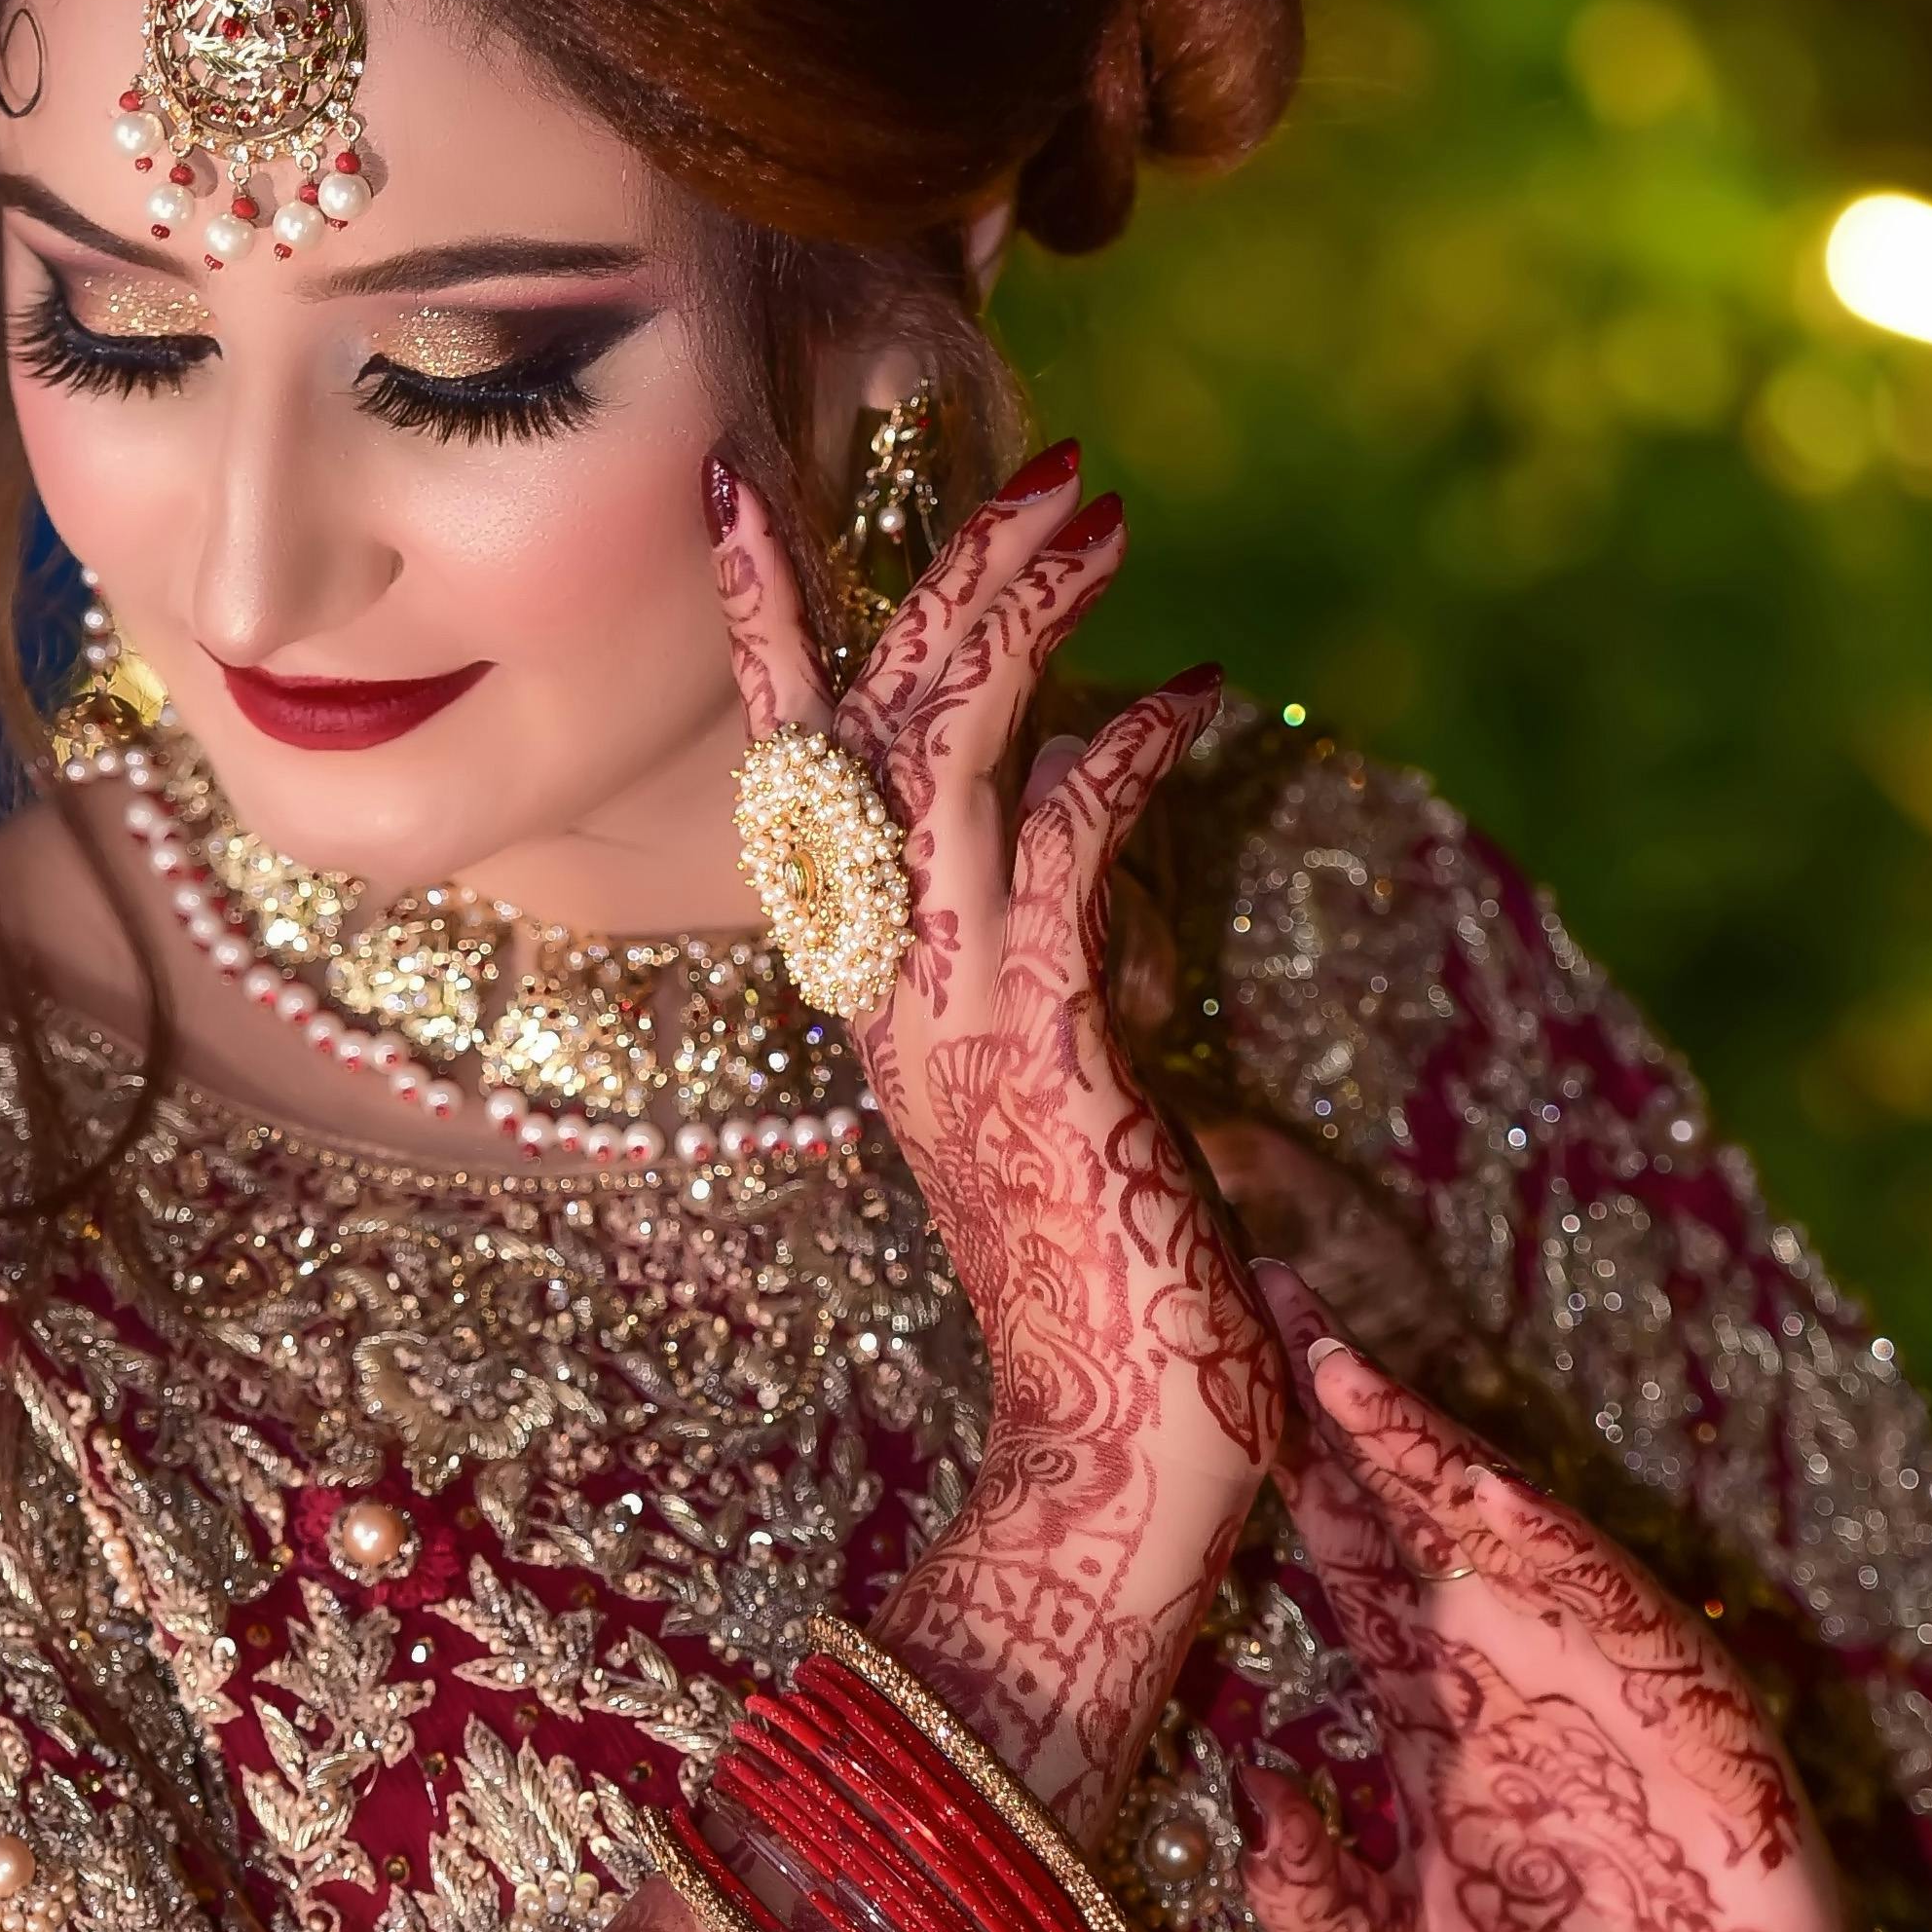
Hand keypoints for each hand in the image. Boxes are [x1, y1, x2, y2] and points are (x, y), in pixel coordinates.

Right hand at [709, 441, 1283, 1806]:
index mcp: (878, 993)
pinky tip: (1188, 695)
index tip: (743, 483)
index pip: (804, 770)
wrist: (1115, 1467)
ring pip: (948, 762)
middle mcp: (889, 994)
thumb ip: (1044, 978)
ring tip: (1108, 511)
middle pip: (880, 726)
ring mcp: (952, 1023)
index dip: (772, 620)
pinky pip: (1059, 861)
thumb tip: (1083, 854)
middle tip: (1059, 464)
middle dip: (957, 572)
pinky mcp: (1040, 1055)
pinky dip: (1119, 759)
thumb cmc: (1116, 1299)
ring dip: (1026, 617)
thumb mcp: (1065, 1099)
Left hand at [1236, 1276, 1931, 1931]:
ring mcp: (1599, 1673)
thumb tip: (1250, 1787)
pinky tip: (1486, 1491)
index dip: (1290, 1480)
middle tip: (1261, 1292)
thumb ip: (1314, 1903)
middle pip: (1411, 1511)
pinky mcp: (1690, 1704)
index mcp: (1439, 1713)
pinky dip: (1552, 1548)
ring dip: (1424, 1451)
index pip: (1350, 1566)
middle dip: (1341, 1412)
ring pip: (1500, 1533)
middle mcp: (1510, 1666)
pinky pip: (1614, 1605)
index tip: (1211, 1383)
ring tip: (1340, 1371)